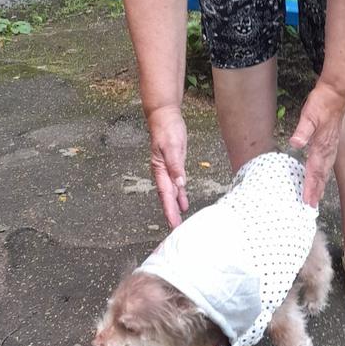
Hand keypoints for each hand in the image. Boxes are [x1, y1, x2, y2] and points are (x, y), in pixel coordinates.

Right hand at [147, 106, 188, 227]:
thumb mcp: (172, 146)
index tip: (172, 223)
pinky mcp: (174, 166)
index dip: (169, 210)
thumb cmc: (167, 129)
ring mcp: (167, 170)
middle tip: (175, 229)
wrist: (164, 116)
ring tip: (178, 222)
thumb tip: (180, 183)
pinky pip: (176, 185)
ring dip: (174, 207)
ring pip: (171, 193)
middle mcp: (162, 172)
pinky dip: (180, 195)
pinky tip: (184, 204)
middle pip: (166, 197)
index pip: (166, 194)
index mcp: (160, 169)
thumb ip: (175, 165)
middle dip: (170, 213)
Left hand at [289, 80, 344, 206]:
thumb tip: (295, 143)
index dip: (310, 188)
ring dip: (320, 185)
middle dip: (316, 191)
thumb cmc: (322, 103)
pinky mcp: (330, 142)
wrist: (337, 92)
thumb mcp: (309, 114)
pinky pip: (326, 163)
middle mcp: (327, 149)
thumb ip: (303, 130)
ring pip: (324, 171)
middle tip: (310, 207)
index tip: (307, 202)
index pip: (314, 171)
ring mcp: (330, 146)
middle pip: (320, 175)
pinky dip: (322, 174)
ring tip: (316, 198)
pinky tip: (320, 177)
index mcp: (321, 146)